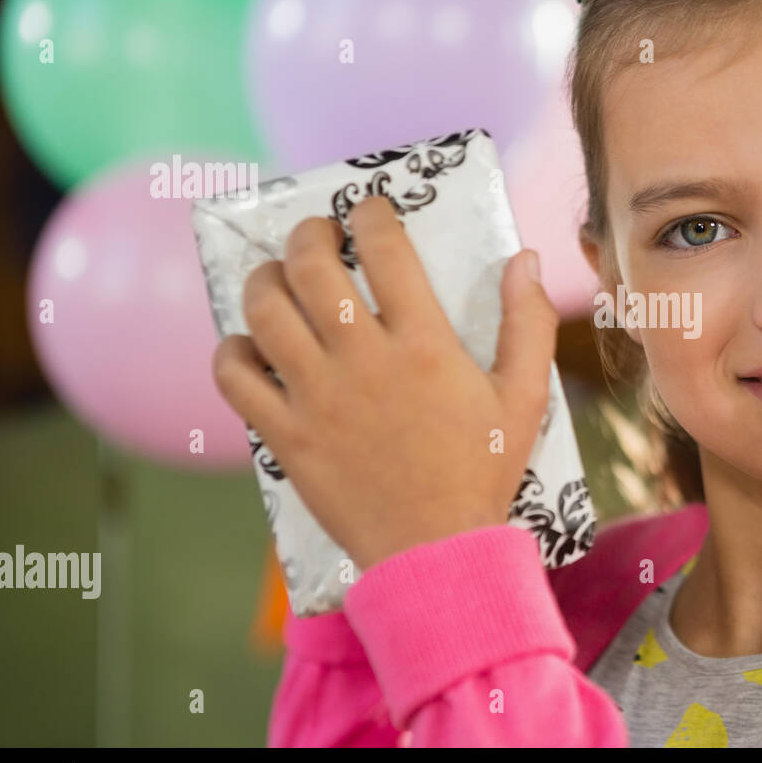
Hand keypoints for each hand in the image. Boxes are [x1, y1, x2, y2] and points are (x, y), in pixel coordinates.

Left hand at [211, 195, 559, 570]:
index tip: (370, 210)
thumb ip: (528, 323)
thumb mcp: (525, 397)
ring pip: (265, 311)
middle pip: (311, 266)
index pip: (386, 250)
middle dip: (308, 233)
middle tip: (317, 235)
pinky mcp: (285, 436)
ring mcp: (317, 398)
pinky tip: (251, 347)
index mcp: (424, 345)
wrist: (436, 552)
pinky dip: (232, 351)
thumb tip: (525, 257)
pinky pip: (234, 378)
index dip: (372, 214)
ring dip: (264, 280)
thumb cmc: (484, 472)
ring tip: (277, 279)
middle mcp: (364, 361)